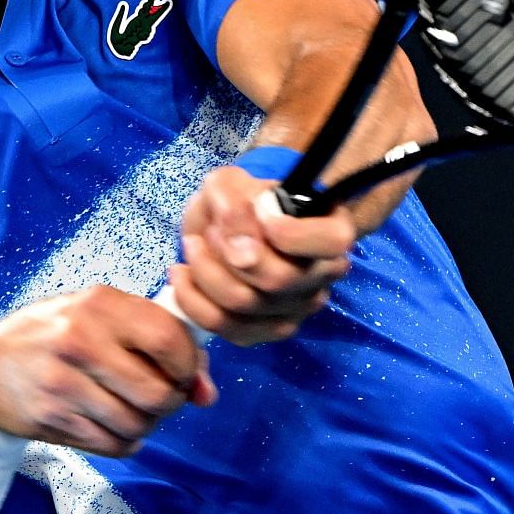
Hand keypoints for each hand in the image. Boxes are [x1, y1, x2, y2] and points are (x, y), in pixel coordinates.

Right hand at [0, 286, 216, 457]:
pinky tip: (110, 424)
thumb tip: (207, 392)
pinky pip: (113, 445)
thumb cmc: (60, 336)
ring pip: (137, 425)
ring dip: (145, 425)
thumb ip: (159, 342)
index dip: (189, 365)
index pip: (168, 339)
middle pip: (157, 392)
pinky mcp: (51, 417)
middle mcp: (79, 340)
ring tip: (131, 409)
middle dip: (170, 403)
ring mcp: (62, 382)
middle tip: (159, 397)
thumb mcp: (103, 318)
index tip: (184, 373)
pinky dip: (123, 441)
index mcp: (99, 304)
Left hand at [168, 165, 355, 345]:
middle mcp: (322, 277)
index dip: (291, 233)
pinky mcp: (265, 332)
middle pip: (278, 278)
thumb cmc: (243, 201)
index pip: (331, 242)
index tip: (259, 211)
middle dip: (231, 252)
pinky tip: (182, 273)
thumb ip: (232, 196)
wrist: (230, 228)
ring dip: (207, 271)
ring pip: (246, 303)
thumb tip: (235, 237)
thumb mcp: (233, 182)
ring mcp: (297, 310)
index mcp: (332, 234)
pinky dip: (194, 299)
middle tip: (211, 230)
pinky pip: (225, 325)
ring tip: (193, 245)